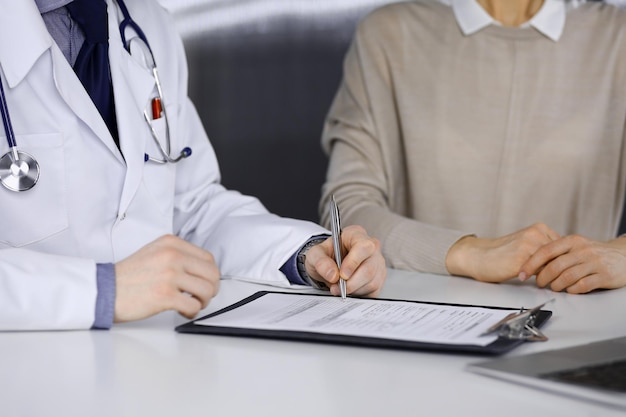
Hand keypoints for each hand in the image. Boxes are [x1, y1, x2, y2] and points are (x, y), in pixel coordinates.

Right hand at [114, 235, 219, 321]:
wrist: (105, 290)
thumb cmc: (129, 275)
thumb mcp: (155, 252)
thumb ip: (178, 255)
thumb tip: (202, 270)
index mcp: (171, 243)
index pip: (208, 258)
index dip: (210, 274)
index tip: (205, 283)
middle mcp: (172, 255)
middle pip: (212, 274)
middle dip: (211, 288)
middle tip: (202, 297)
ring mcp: (169, 275)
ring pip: (207, 290)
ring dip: (203, 301)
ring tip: (192, 304)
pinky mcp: (165, 295)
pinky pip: (193, 305)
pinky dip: (192, 312)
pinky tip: (183, 311)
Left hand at [303, 225, 385, 296]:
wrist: (328, 265)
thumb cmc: (326, 255)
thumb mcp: (315, 254)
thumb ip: (321, 262)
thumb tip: (332, 274)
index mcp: (356, 235)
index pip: (363, 247)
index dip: (353, 263)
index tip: (342, 275)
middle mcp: (371, 248)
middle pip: (370, 268)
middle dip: (351, 282)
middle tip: (337, 287)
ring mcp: (378, 263)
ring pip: (372, 282)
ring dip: (353, 289)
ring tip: (339, 287)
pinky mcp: (379, 278)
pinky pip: (373, 290)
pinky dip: (359, 294)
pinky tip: (349, 289)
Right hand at [446, 223, 560, 282]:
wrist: (478, 256)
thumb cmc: (501, 253)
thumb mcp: (527, 243)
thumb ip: (543, 248)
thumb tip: (564, 262)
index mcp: (539, 229)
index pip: (565, 248)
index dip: (566, 261)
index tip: (565, 272)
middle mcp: (536, 234)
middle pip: (562, 256)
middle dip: (562, 270)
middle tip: (561, 282)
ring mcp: (530, 246)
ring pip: (554, 265)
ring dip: (554, 277)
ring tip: (551, 284)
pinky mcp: (522, 259)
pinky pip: (542, 274)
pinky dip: (543, 281)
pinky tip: (538, 284)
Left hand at [518, 235, 625, 293]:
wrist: (623, 256)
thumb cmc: (593, 253)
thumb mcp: (575, 246)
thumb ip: (556, 252)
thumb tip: (530, 263)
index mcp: (571, 241)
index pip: (545, 251)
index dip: (530, 264)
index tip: (521, 274)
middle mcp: (582, 250)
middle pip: (554, 266)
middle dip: (542, 278)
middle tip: (539, 284)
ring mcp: (594, 262)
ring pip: (567, 277)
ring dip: (556, 285)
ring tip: (553, 288)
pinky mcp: (604, 275)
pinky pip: (582, 285)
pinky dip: (572, 290)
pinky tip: (569, 290)